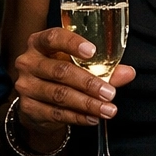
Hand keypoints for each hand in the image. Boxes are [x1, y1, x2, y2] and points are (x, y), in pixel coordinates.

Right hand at [12, 27, 134, 150]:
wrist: (37, 101)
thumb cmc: (60, 73)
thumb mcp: (78, 64)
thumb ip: (103, 67)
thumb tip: (128, 72)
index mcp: (39, 43)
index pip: (54, 38)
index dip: (72, 43)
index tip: (92, 51)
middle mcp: (29, 62)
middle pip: (60, 71)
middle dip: (88, 83)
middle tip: (110, 93)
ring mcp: (26, 86)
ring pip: (60, 95)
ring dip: (87, 104)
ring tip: (108, 109)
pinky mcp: (28, 108)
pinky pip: (57, 113)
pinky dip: (78, 117)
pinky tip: (93, 118)